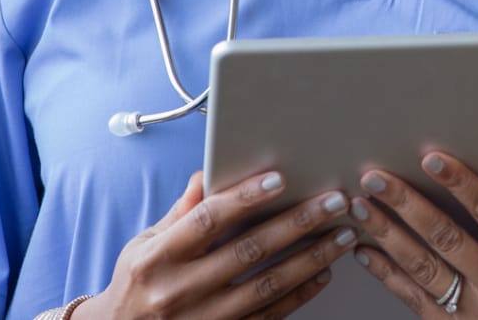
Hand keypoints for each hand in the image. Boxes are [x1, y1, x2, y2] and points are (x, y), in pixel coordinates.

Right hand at [81, 169, 357, 319]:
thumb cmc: (136, 284)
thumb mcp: (144, 243)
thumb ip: (182, 211)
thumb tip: (209, 172)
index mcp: (158, 257)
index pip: (207, 220)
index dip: (244, 198)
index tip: (278, 178)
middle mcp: (179, 290)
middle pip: (248, 250)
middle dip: (297, 223)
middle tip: (333, 201)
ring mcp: (203, 318)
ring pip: (267, 285)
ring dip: (311, 258)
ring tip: (341, 236)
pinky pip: (269, 315)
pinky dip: (299, 294)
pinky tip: (322, 273)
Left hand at [350, 142, 477, 318]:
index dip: (461, 183)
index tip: (434, 160)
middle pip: (447, 237)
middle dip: (407, 204)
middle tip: (377, 179)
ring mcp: (476, 313)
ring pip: (424, 268)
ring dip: (389, 236)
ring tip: (363, 209)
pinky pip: (415, 300)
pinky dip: (388, 275)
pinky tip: (368, 253)